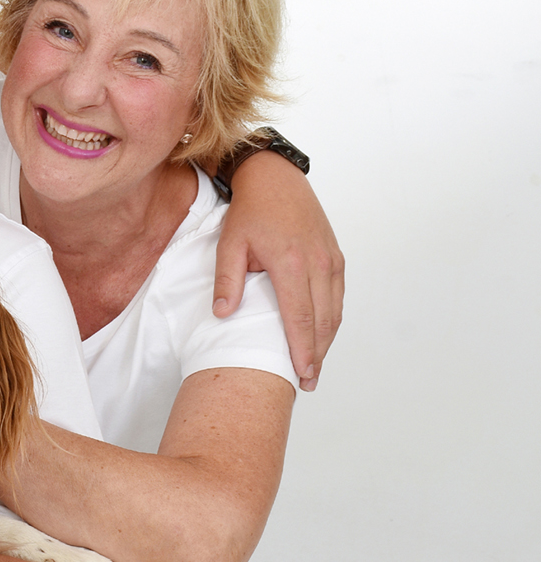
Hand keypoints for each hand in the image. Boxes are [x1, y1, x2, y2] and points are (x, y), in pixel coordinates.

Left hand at [212, 153, 343, 390]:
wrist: (276, 180)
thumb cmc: (250, 212)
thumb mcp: (229, 243)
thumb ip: (227, 280)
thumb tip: (224, 314)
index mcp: (290, 262)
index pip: (300, 316)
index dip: (303, 349)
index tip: (304, 373)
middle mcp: (317, 263)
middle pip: (322, 320)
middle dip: (318, 354)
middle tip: (308, 381)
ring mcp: (331, 259)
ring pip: (334, 310)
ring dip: (327, 340)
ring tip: (315, 365)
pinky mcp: (336, 256)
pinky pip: (338, 295)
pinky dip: (332, 318)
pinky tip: (322, 334)